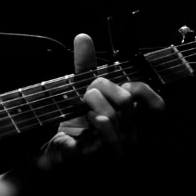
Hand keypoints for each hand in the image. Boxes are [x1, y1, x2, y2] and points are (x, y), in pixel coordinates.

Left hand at [39, 33, 164, 170]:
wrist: (53, 157)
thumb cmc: (72, 127)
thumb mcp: (77, 95)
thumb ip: (84, 68)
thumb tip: (83, 36)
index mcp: (126, 117)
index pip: (142, 95)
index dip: (137, 85)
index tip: (114, 78)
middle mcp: (127, 133)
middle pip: (125, 100)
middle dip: (102, 88)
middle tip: (85, 93)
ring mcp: (118, 149)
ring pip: (114, 116)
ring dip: (94, 103)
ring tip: (82, 106)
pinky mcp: (101, 160)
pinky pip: (108, 139)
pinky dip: (99, 124)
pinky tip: (90, 120)